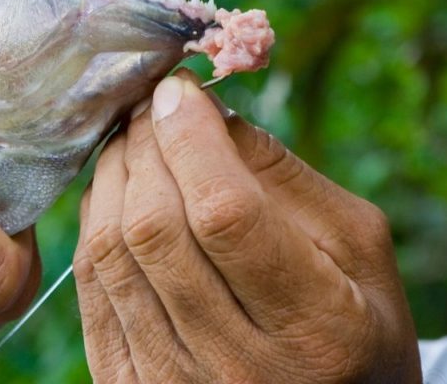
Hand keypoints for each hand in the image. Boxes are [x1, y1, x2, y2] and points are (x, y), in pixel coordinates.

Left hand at [74, 70, 420, 382]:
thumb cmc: (354, 323)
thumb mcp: (357, 247)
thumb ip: (285, 176)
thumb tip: (205, 112)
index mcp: (315, 331)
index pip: (224, 213)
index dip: (190, 138)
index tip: (180, 90)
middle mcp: (237, 368)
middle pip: (153, 227)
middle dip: (145, 145)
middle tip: (154, 107)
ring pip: (109, 252)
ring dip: (113, 175)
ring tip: (136, 141)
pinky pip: (89, 286)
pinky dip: (96, 221)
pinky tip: (118, 192)